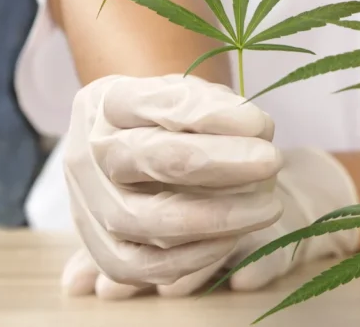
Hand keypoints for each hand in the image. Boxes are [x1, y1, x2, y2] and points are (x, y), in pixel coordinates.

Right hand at [60, 73, 283, 293]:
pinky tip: (232, 239)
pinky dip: (191, 256)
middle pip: (150, 157)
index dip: (213, 115)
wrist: (133, 152)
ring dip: (216, 217)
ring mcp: (88, 204)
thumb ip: (217, 106)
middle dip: (219, 162)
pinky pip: (140, 266)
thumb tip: (255, 130)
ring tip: (267, 206)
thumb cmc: (171, 120)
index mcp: (107, 100)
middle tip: (272, 161)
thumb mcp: (190, 94)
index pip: (159, 103)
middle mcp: (87, 151)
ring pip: (145, 219)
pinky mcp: (101, 250)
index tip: (262, 124)